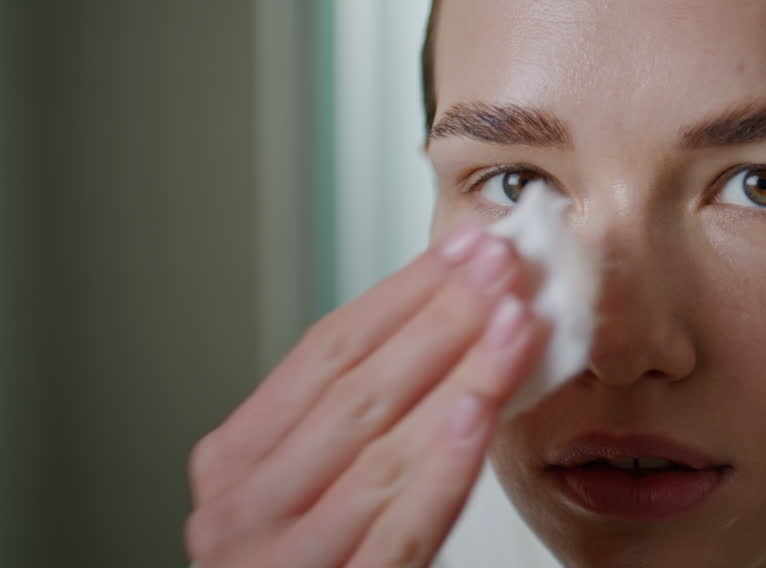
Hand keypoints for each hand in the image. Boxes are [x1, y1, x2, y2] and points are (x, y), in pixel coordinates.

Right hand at [185, 225, 547, 566]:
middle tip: (502, 264)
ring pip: (380, 450)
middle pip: (355, 390)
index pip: (326, 352)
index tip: (466, 245)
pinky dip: (440, 468)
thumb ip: (368, 411)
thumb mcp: (316, 476)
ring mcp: (281, 560)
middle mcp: (242, 506)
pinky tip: (478, 415)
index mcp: (236, 459)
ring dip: (456, 376)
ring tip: (514, 320)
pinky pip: (399, 529)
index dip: (403, 294)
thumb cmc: (308, 556)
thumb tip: (461, 311)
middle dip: (439, 318)